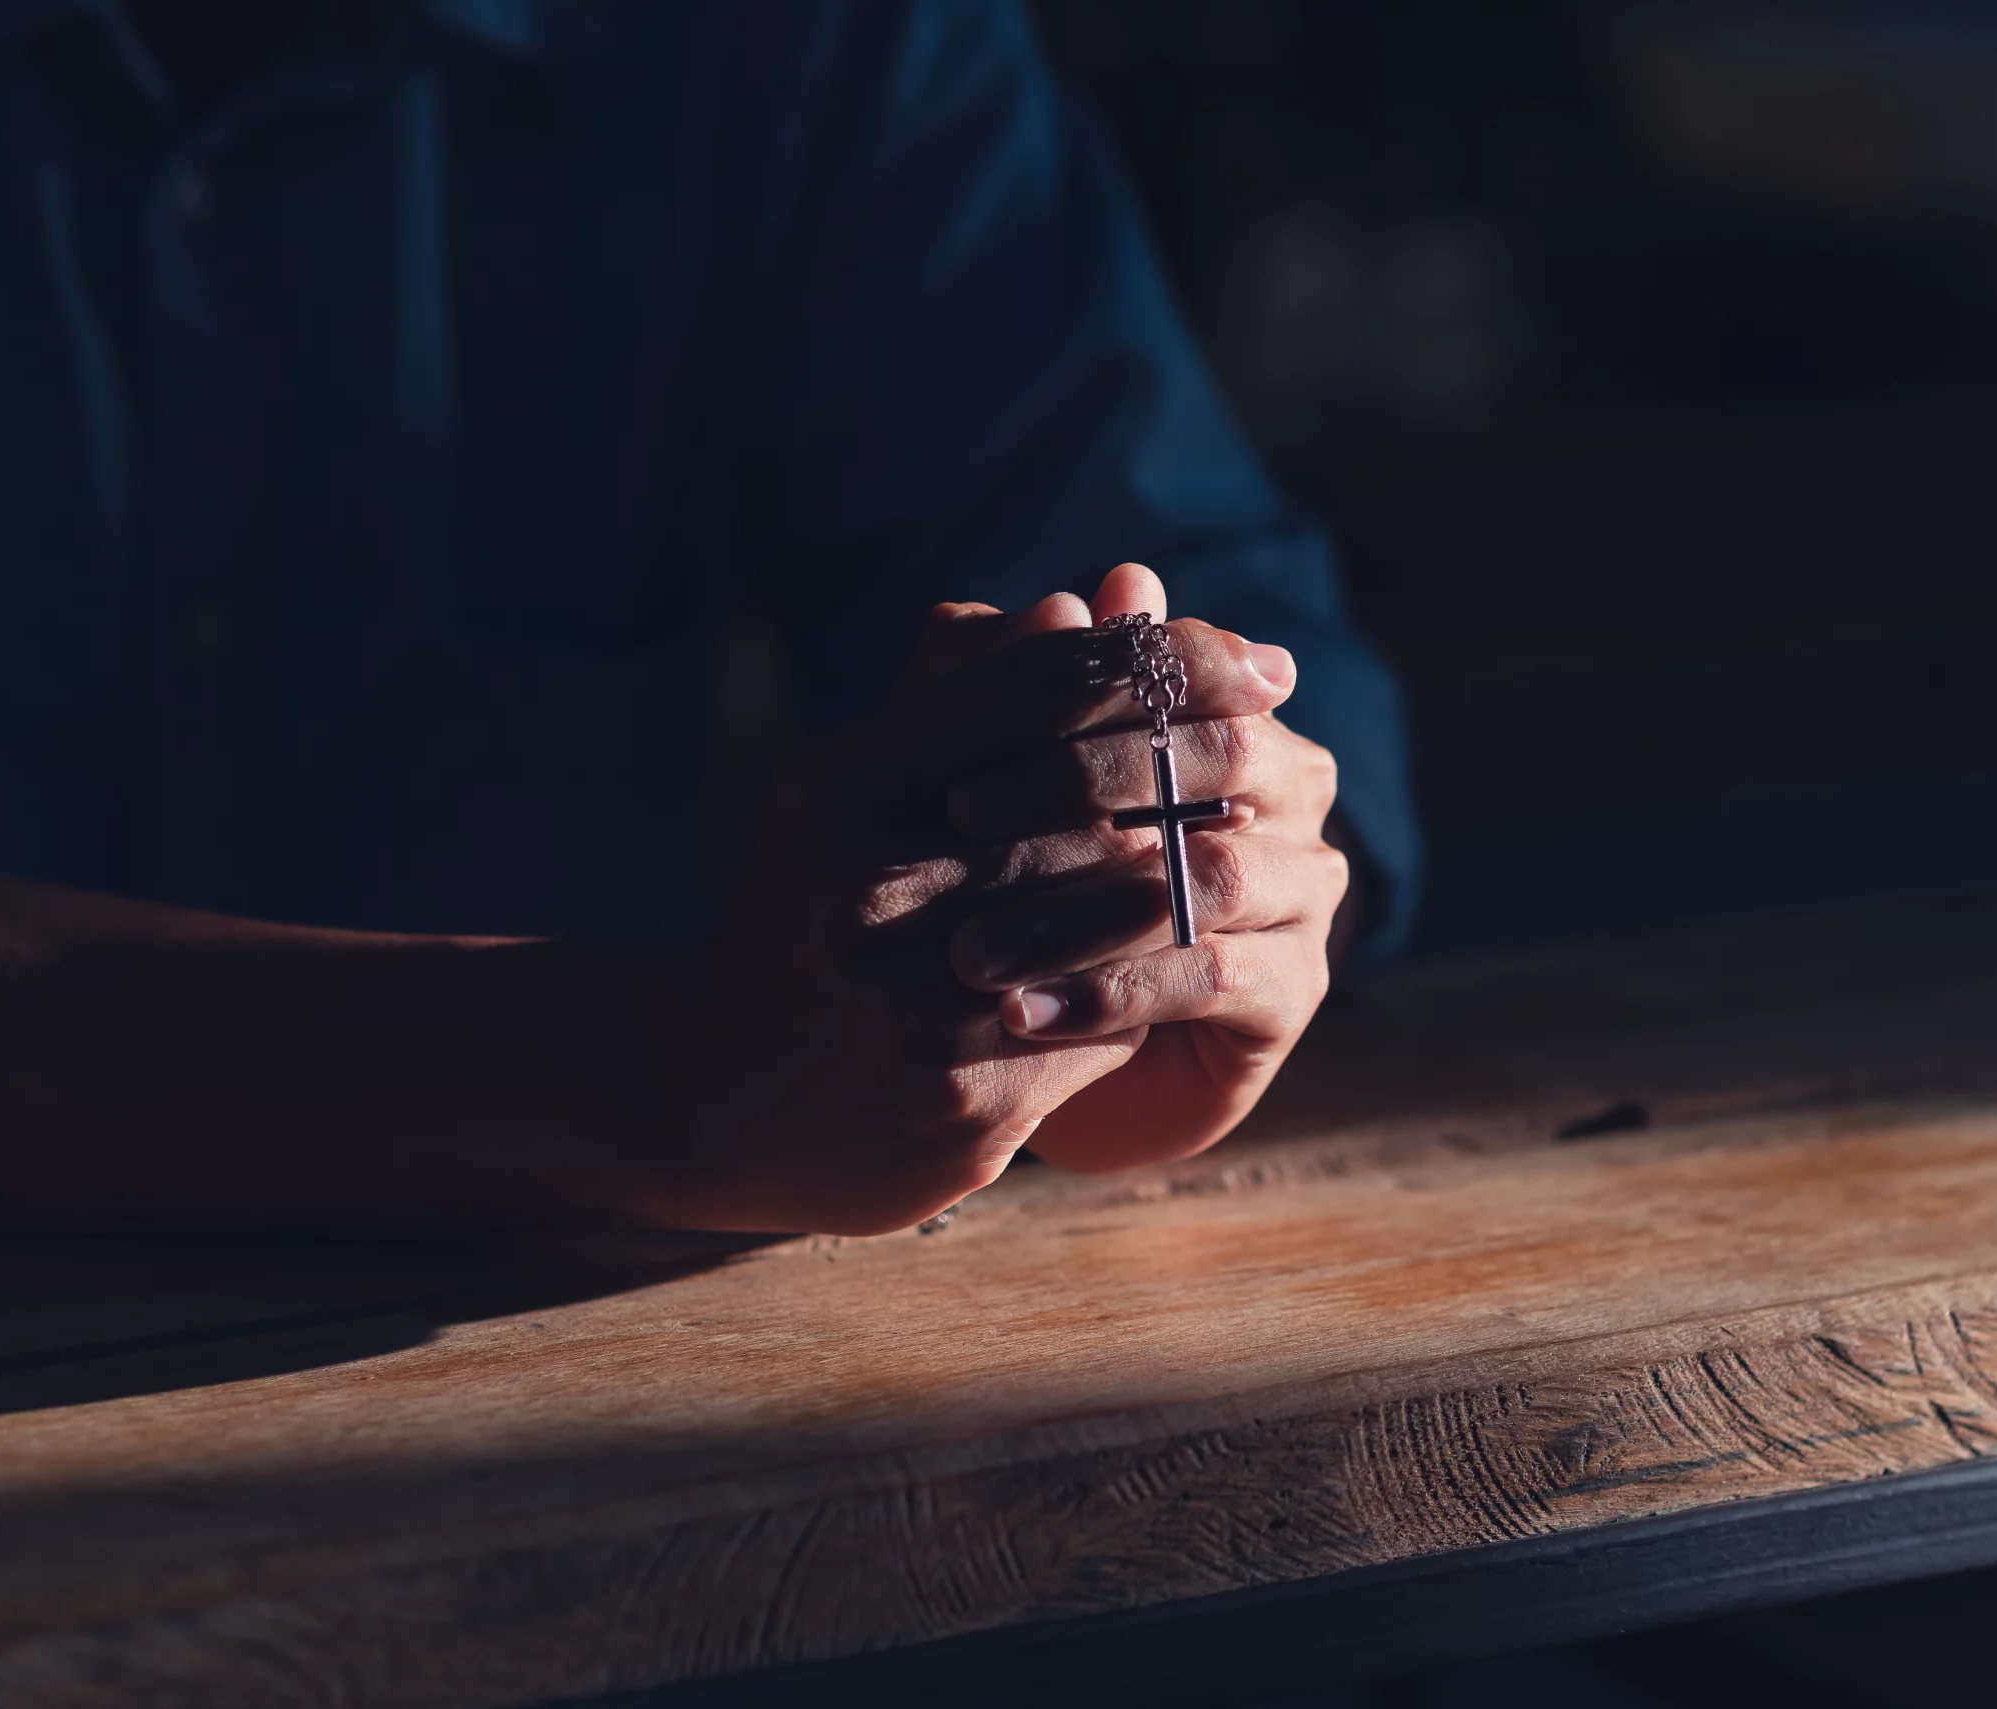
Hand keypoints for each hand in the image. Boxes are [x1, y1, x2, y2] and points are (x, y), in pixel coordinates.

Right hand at [627, 564, 1347, 1233]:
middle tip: (1287, 761)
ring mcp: (912, 994)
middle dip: (1199, 781)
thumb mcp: (862, 788)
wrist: (709, 1100)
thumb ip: (975, 693)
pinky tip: (1183, 967)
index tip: (1262, 666)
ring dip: (1188, 884)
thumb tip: (1100, 598)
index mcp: (844, 784)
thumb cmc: (812, 913)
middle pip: (1091, 801)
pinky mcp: (961, 1095)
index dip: (1168, 666)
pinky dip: (1149, 987)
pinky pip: (1104, 1021)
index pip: (1038, 688)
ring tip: (1251, 856)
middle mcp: (866, 880)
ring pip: (1112, 914)